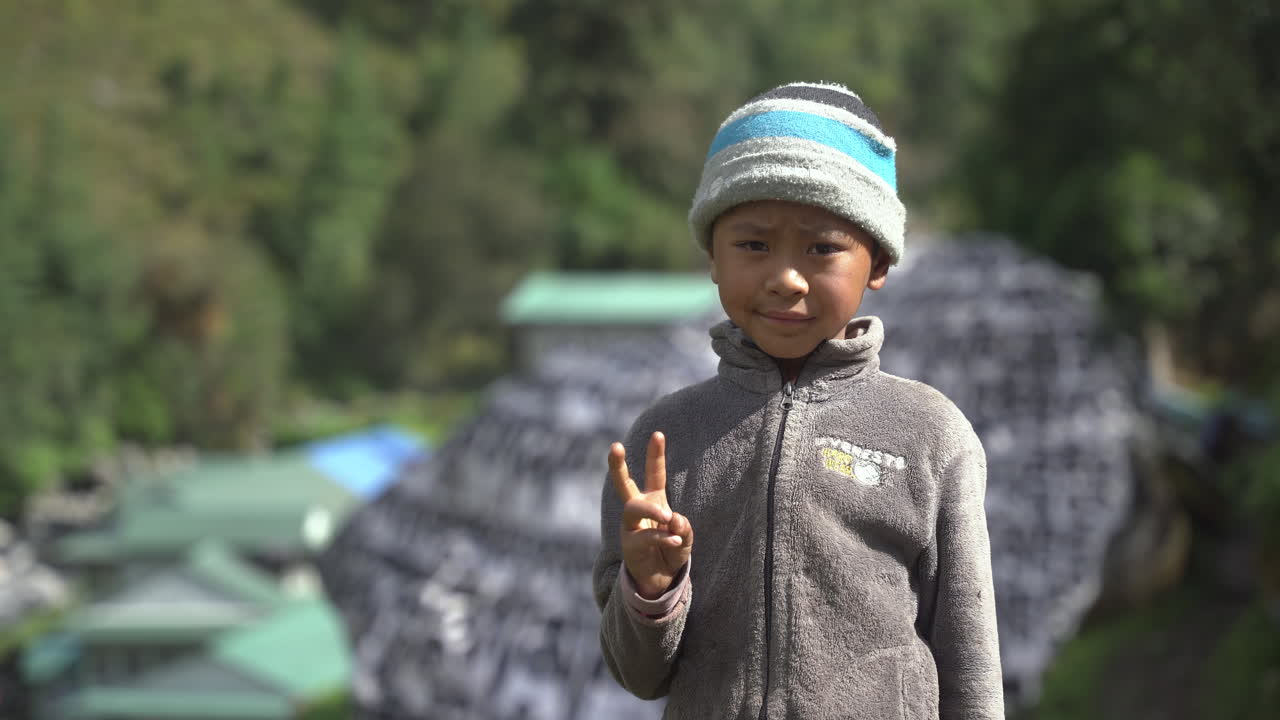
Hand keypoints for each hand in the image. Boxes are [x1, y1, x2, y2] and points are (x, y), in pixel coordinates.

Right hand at [609, 432, 694, 599]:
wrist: (661, 581)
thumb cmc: (671, 552)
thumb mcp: (685, 539)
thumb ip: (684, 528)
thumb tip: (674, 519)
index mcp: (654, 500)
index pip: (654, 473)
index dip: (655, 454)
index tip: (658, 433)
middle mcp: (638, 510)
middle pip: (624, 484)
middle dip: (618, 465)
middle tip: (614, 446)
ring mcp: (630, 527)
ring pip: (633, 508)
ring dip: (651, 509)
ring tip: (667, 516)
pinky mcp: (629, 546)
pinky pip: (644, 536)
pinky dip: (662, 536)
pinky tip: (674, 539)